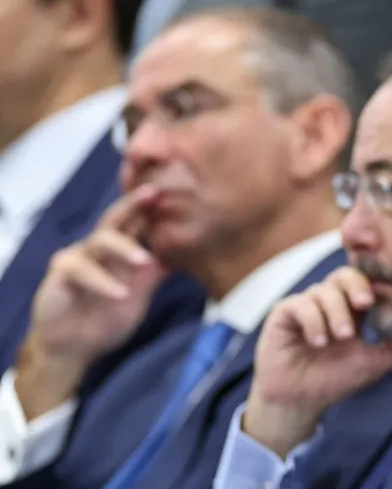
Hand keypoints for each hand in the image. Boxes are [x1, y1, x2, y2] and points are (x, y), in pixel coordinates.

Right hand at [16, 185, 166, 418]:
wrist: (75, 348)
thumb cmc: (105, 317)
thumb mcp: (138, 296)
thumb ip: (155, 275)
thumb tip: (182, 256)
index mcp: (118, 250)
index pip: (136, 223)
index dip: (152, 208)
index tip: (174, 192)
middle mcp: (98, 248)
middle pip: (115, 219)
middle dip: (134, 203)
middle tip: (155, 193)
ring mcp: (78, 257)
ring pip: (100, 241)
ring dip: (124, 249)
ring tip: (145, 261)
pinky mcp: (60, 274)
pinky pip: (82, 271)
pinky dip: (103, 282)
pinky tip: (119, 293)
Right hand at [243, 266, 391, 457]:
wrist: (300, 402)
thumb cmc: (334, 381)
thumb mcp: (372, 364)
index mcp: (351, 309)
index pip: (366, 283)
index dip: (377, 285)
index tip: (391, 295)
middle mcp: (329, 302)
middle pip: (345, 274)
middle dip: (358, 285)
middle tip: (366, 303)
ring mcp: (306, 304)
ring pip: (325, 291)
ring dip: (336, 313)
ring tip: (342, 338)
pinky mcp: (284, 312)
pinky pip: (301, 304)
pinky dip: (314, 321)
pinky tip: (319, 342)